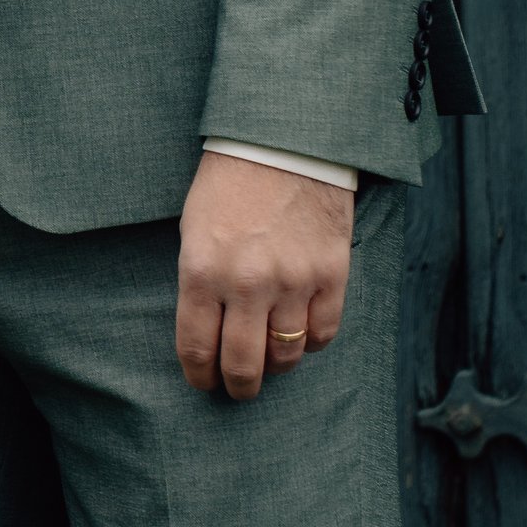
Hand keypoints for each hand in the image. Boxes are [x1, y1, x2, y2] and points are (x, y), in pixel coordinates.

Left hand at [175, 152, 353, 399]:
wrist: (286, 139)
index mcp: (203, 270)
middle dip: (238, 386)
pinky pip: (324, 332)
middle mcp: (247, 282)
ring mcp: (293, 280)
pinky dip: (312, 340)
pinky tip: (302, 330)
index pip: (197, 348)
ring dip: (276, 365)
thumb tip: (208, 333)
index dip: (199, 376)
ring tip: (271, 357)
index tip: (203, 382)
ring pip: (286, 355)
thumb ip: (200, 282)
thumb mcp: (195, 228)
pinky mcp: (331, 273)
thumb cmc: (232, 181)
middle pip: (243, 365)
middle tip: (238, 387)